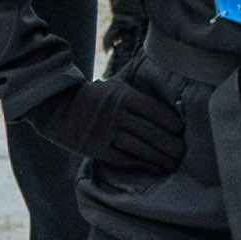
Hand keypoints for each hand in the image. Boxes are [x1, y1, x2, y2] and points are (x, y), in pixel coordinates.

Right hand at [27, 76, 186, 173]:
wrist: (58, 108)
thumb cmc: (93, 97)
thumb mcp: (114, 86)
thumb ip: (136, 88)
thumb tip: (159, 72)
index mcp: (123, 96)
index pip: (153, 110)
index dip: (169, 122)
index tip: (180, 130)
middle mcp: (116, 114)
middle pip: (149, 131)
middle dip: (168, 144)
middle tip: (182, 152)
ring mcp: (106, 132)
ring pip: (139, 147)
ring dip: (158, 157)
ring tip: (172, 163)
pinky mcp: (97, 149)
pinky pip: (123, 158)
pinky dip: (140, 164)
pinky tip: (153, 167)